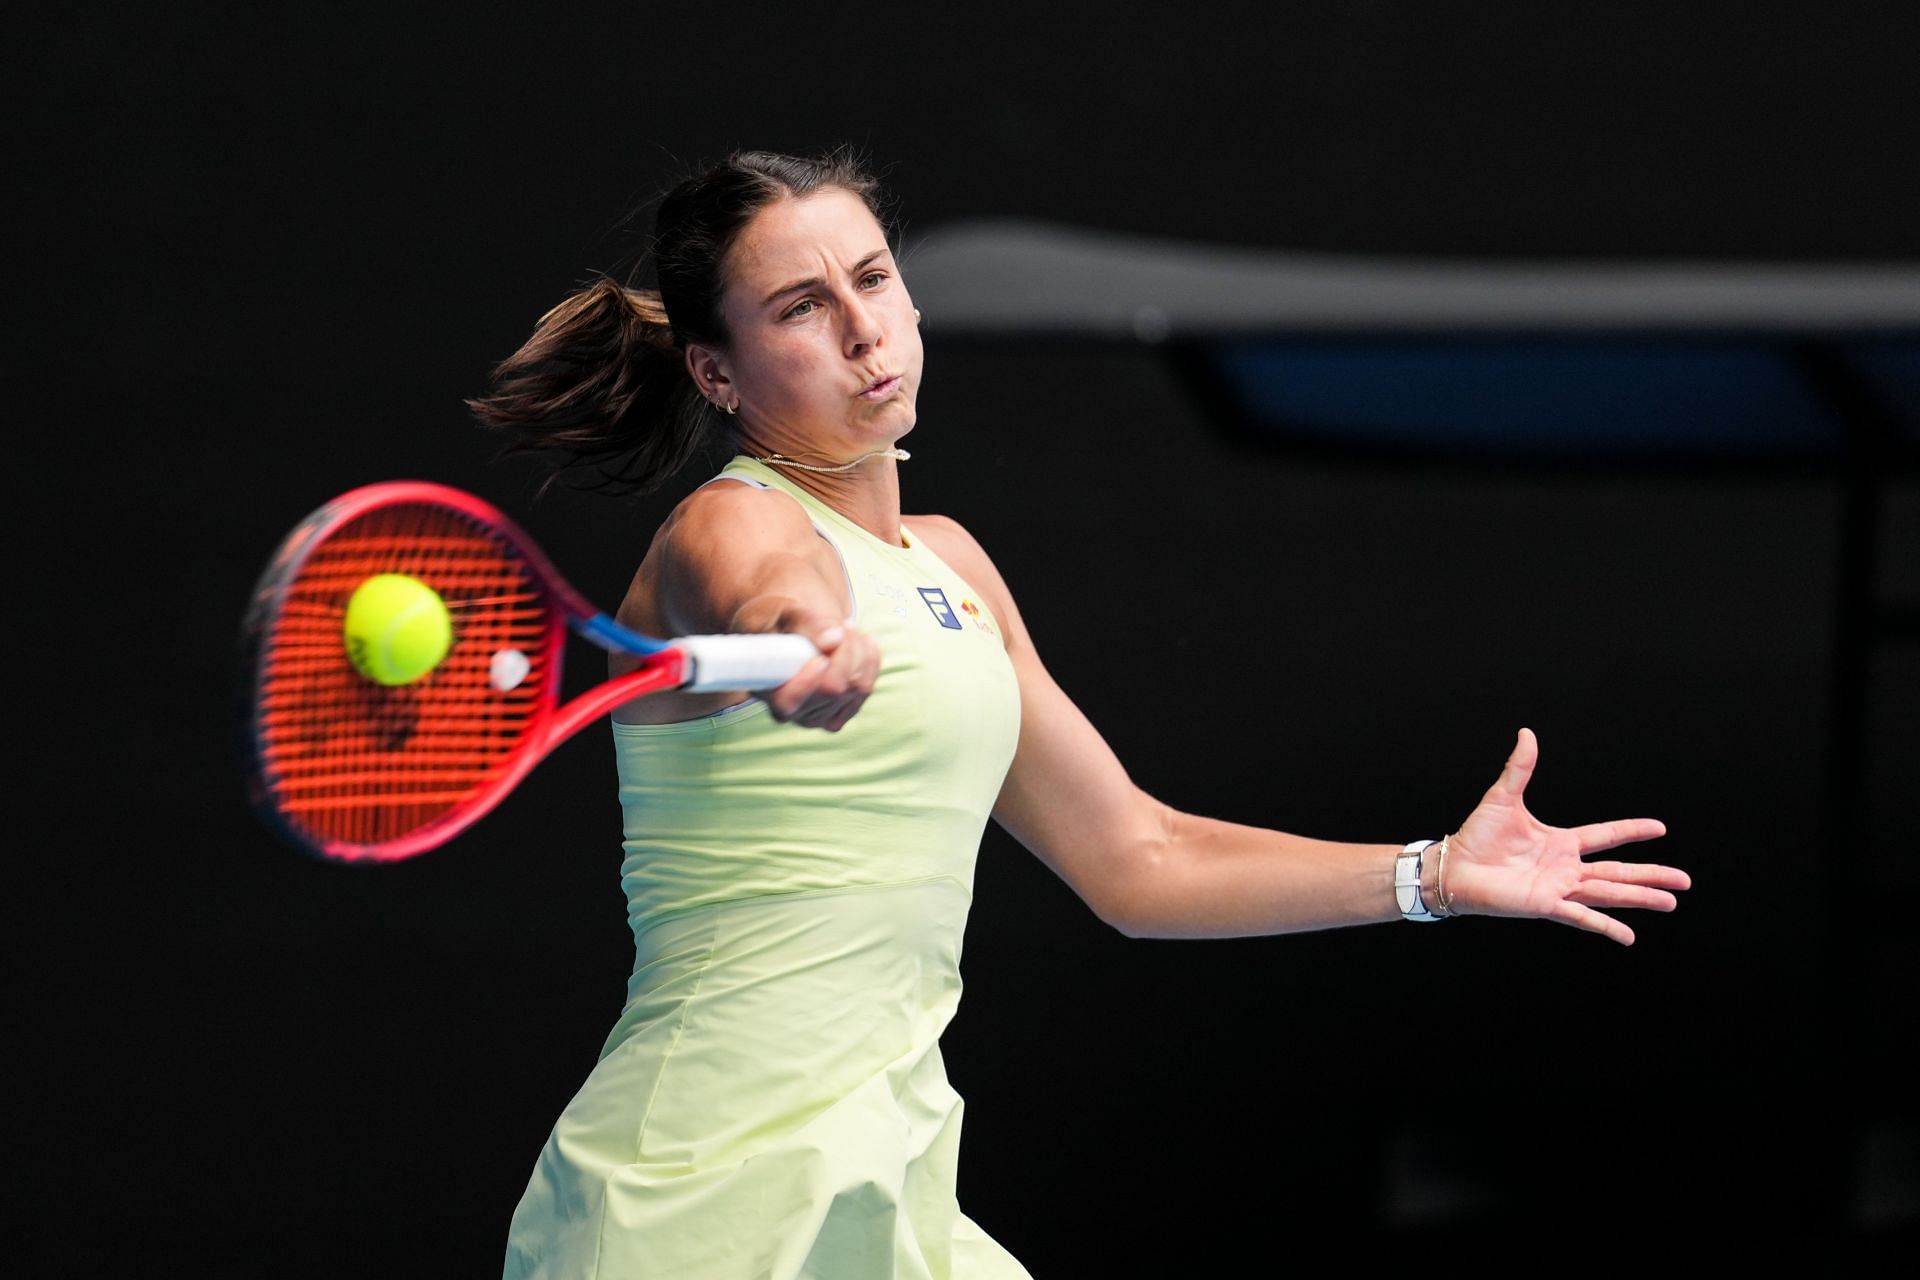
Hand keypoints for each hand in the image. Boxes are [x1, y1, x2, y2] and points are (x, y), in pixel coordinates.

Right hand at [760, 609, 879, 731]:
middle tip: (843, 624)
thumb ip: (805, 623)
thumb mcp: (783, 612)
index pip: (788, 702)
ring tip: (848, 627)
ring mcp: (816, 717)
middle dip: (845, 652)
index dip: (809, 682)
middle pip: (832, 690)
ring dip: (859, 651)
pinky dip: (871, 661)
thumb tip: (833, 638)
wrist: (790, 629)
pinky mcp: (838, 713)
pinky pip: (865, 689)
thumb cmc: (778, 618)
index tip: (821, 658)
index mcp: (765, 688)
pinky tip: (864, 641)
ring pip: (855, 688)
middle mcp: (789, 711)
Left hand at [1444, 728, 1687, 945]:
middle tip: (1685, 881)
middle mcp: (1565, 868)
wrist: (1452, 866)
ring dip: (1640, 897)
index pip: (1606, 836)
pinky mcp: (1545, 905)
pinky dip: (1605, 926)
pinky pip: (1581, 917)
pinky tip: (1629, 936)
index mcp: (1561, 843)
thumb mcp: (1503, 797)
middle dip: (1652, 875)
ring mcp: (1558, 888)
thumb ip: (1520, 768)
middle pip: (1618, 871)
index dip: (1633, 831)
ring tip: (1671, 902)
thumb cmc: (1476, 836)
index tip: (1661, 828)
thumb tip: (1527, 734)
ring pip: (1609, 892)